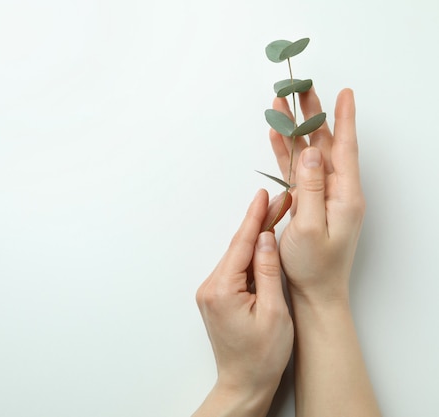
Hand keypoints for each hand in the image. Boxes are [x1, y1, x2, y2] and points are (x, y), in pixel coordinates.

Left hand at [193, 190, 292, 416]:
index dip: (255, 218)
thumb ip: (268, 271)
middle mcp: (210, 288)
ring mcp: (211, 292)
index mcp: (221, 290)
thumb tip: (266, 238)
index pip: (240, 245)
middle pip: (237, 247)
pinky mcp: (216, 297)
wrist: (244, 382)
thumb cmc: (262, 356)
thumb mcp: (274, 312)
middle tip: (280, 201)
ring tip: (277, 216)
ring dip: (256, 238)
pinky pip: (235, 269)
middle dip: (259, 223)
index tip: (264, 196)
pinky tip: (264, 244)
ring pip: (237, 257)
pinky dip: (251, 257)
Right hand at [269, 88, 364, 303]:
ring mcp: (322, 195)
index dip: (343, 119)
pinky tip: (276, 138)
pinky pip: (295, 171)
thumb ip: (312, 188)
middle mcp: (336, 191)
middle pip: (324, 144)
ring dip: (294, 130)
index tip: (344, 92)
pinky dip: (285, 153)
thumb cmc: (315, 266)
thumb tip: (311, 152)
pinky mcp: (308, 202)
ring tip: (281, 106)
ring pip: (307, 154)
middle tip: (302, 88)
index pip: (345, 148)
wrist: (315, 291)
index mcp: (345, 195)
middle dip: (312, 115)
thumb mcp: (310, 227)